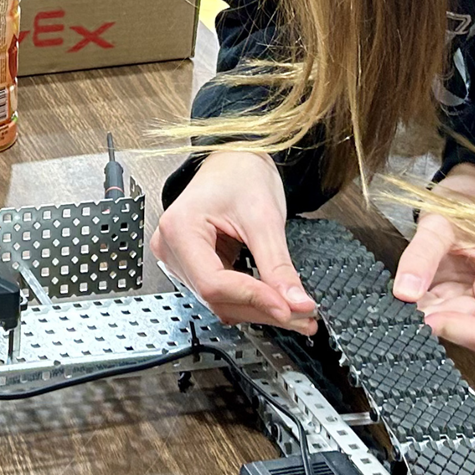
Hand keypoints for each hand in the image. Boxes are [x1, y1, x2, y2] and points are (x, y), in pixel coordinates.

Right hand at [152, 150, 317, 334]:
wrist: (234, 159)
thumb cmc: (240, 173)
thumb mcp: (264, 217)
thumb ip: (278, 265)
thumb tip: (295, 303)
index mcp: (179, 229)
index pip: (213, 283)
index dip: (254, 299)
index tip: (290, 308)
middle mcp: (170, 247)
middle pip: (217, 297)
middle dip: (263, 309)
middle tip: (304, 315)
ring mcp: (178, 258)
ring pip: (220, 301)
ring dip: (259, 309)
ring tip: (297, 311)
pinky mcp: (192, 265)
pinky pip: (221, 294)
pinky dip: (251, 300)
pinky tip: (277, 301)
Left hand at [392, 166, 474, 353]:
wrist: (471, 193)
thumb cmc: (467, 204)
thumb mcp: (441, 223)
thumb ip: (422, 255)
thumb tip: (404, 293)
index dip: (451, 330)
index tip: (419, 316)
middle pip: (465, 333)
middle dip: (432, 319)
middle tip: (402, 301)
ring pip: (449, 326)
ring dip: (424, 313)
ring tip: (407, 288)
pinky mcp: (466, 303)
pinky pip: (440, 314)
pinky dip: (422, 306)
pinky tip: (410, 291)